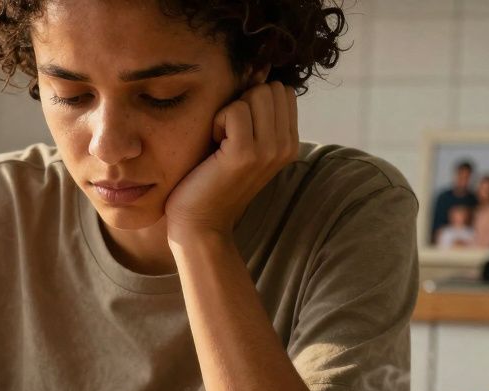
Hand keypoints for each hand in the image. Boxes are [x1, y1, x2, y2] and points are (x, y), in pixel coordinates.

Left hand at [164, 81, 298, 245]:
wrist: (199, 224)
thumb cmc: (211, 179)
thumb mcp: (242, 142)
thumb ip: (256, 112)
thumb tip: (260, 68)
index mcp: (289, 142)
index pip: (281, 90)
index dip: (254, 100)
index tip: (236, 130)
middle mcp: (286, 146)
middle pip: (270, 88)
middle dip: (243, 102)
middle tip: (226, 136)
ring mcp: (269, 151)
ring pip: (255, 95)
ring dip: (228, 112)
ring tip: (220, 142)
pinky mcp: (245, 154)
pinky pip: (234, 110)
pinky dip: (217, 122)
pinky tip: (213, 146)